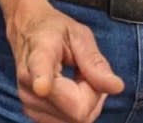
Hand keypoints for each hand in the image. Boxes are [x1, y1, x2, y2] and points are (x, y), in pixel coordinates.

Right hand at [8, 3, 123, 122]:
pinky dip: (76, 109)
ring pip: (76, 120)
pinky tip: (70, 89)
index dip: (42, 80)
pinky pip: (69, 122)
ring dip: (85, 102)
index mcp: (40, 53)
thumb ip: (95, 61)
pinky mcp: (32, 114)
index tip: (42, 86)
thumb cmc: (54, 30)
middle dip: (92, 94)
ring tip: (76, 77)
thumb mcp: (78, 34)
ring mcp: (29, 101)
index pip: (40, 70)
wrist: (25, 31)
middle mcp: (29, 81)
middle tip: (85, 71)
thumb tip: (117, 87)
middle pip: (77, 109)